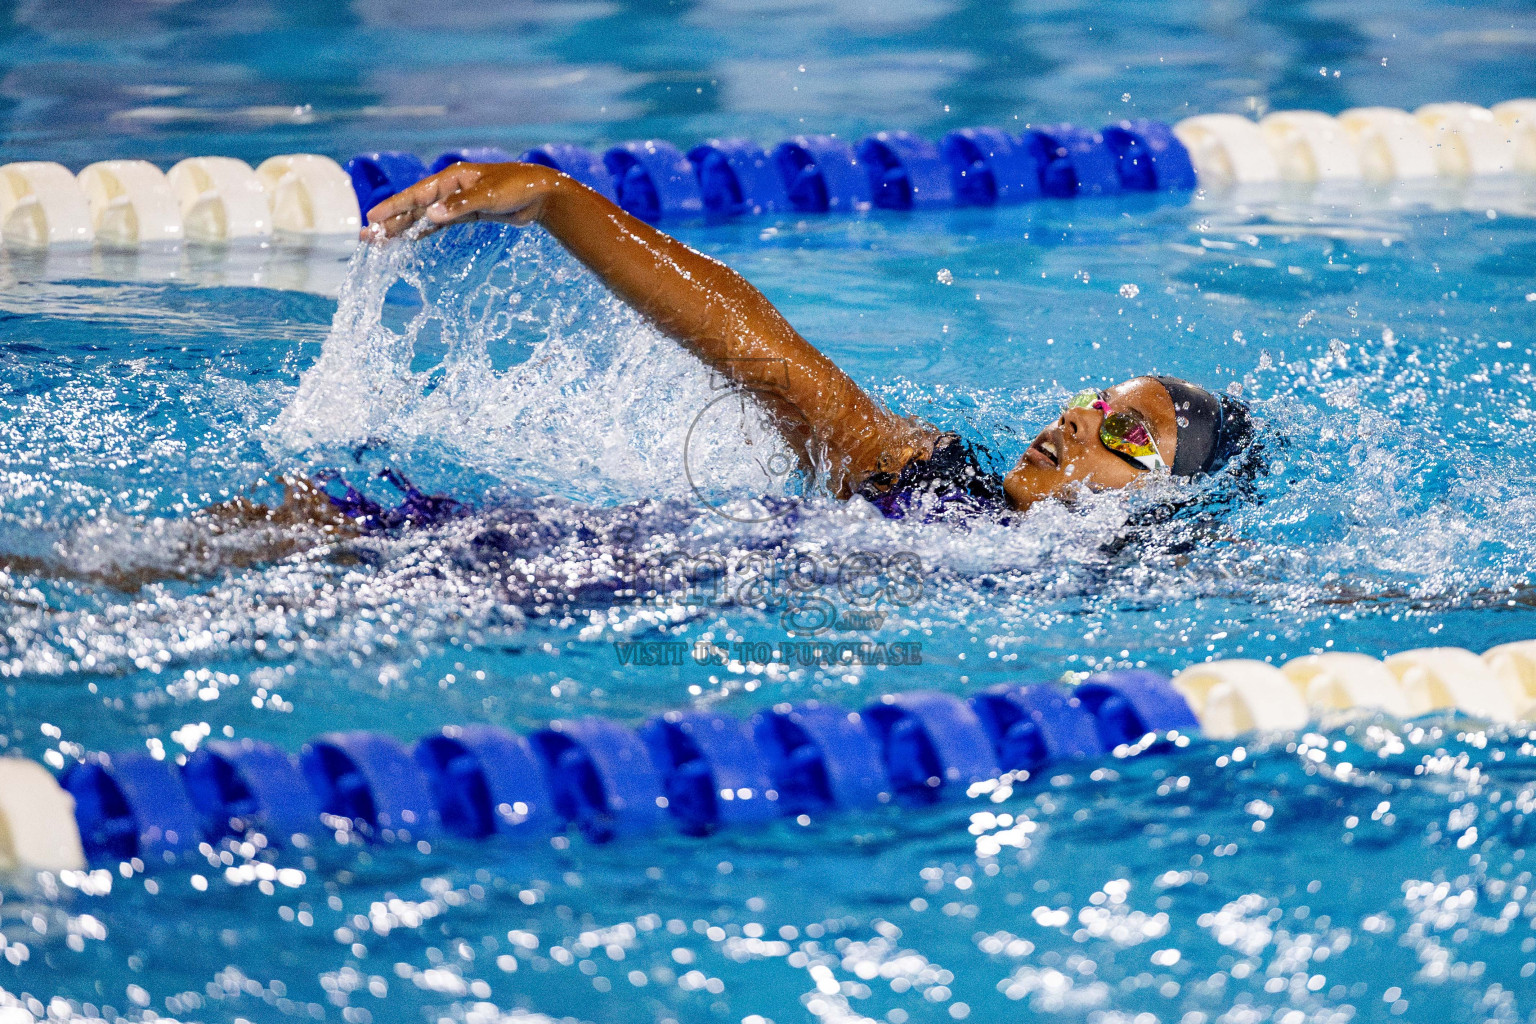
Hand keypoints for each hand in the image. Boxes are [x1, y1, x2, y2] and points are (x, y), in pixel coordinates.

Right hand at [363, 162, 557, 239]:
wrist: (540, 193)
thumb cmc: (515, 188)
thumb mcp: (487, 197)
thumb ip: (459, 206)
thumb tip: (431, 216)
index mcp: (450, 178)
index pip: (415, 195)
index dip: (393, 208)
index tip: (372, 218)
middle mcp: (450, 188)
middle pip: (414, 207)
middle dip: (391, 222)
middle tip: (367, 236)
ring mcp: (458, 200)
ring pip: (425, 216)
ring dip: (404, 228)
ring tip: (382, 241)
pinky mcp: (468, 213)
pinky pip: (440, 223)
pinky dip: (425, 230)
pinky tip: (411, 239)